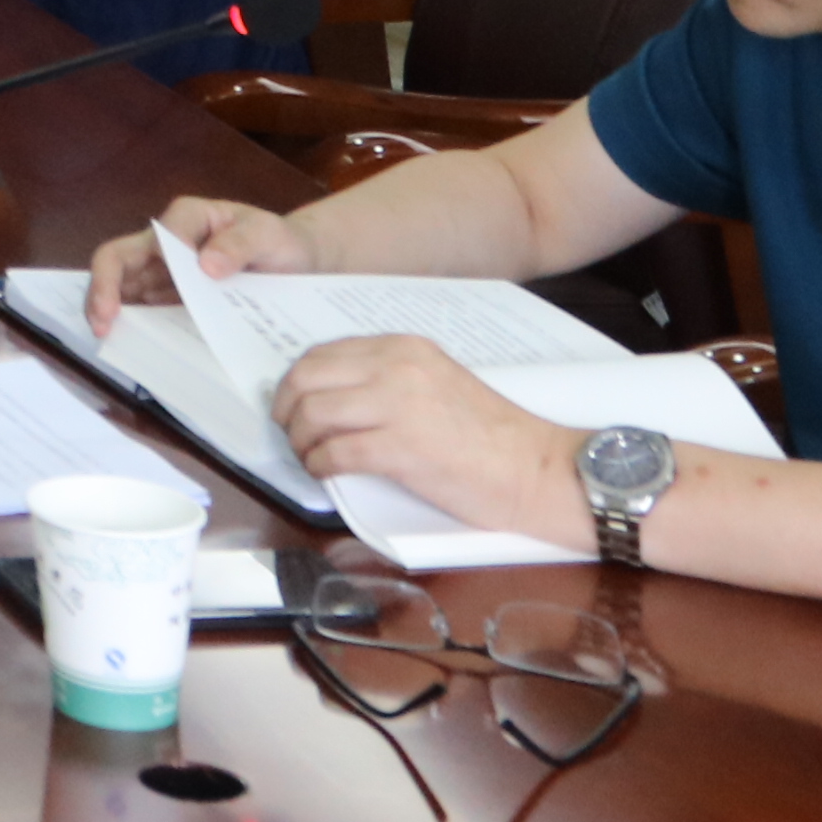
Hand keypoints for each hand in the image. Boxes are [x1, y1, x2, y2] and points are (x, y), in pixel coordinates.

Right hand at [87, 197, 313, 328]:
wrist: (296, 266)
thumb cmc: (281, 243)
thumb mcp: (270, 236)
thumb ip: (242, 243)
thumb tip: (205, 265)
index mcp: (188, 218)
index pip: (161, 235)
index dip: (162, 260)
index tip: (189, 282)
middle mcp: (166, 243)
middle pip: (117, 258)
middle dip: (101, 288)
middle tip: (103, 323)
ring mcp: (162, 274)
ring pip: (119, 287)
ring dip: (107, 311)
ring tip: (109, 339)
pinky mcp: (168, 300)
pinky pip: (141, 312)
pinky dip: (130, 328)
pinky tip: (132, 348)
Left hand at [275, 332, 587, 548]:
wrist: (535, 467)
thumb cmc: (490, 435)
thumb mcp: (435, 383)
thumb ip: (388, 379)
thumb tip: (333, 397)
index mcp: (404, 349)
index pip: (323, 354)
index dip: (295, 382)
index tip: (292, 405)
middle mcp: (396, 367)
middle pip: (306, 378)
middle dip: (286, 408)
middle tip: (291, 433)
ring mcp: (398, 406)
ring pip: (313, 414)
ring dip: (300, 441)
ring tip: (310, 456)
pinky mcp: (401, 448)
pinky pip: (335, 452)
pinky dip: (320, 465)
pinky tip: (326, 473)